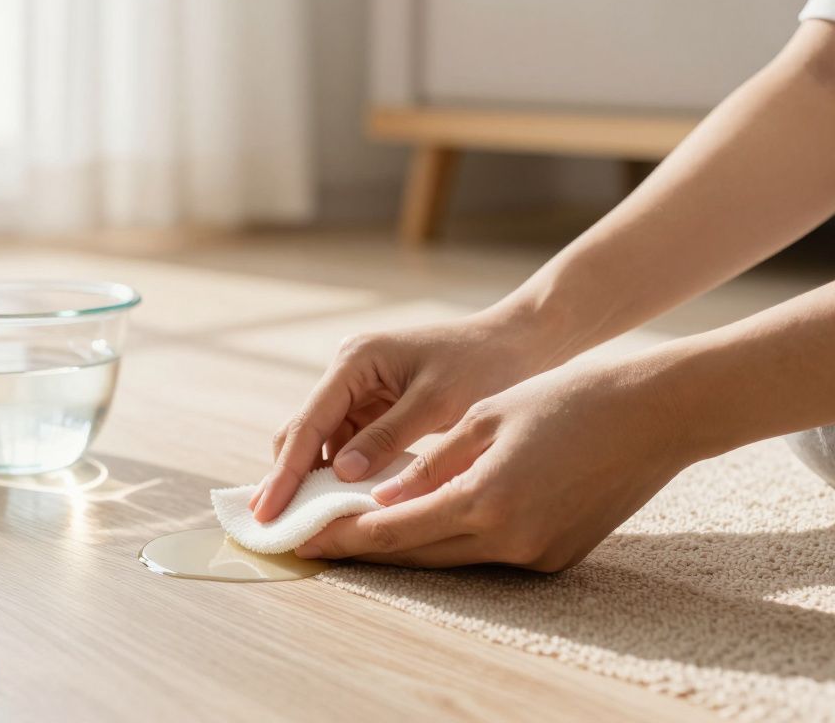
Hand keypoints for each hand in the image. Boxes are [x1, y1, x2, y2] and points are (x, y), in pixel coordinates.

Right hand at [250, 309, 557, 521]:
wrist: (520, 345)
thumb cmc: (485, 366)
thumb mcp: (438, 403)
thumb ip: (388, 438)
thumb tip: (342, 476)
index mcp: (356, 361)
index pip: (309, 422)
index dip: (285, 472)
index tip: (266, 512)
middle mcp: (348, 372)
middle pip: (303, 431)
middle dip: (287, 478)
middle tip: (272, 526)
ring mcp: (359, 389)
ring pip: (322, 442)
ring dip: (315, 480)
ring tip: (303, 524)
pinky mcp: (375, 407)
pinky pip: (347, 446)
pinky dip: (342, 476)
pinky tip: (340, 506)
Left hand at [294, 359, 692, 571]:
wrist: (656, 414)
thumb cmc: (568, 400)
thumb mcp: (487, 418)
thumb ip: (430, 464)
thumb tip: (382, 500)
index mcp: (486, 499)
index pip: (396, 529)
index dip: (344, 536)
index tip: (302, 538)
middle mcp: (510, 539)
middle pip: (418, 554)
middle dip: (365, 548)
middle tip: (316, 543)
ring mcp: (537, 553)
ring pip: (453, 558)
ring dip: (407, 546)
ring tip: (359, 533)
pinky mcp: (557, 556)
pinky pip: (489, 554)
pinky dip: (453, 539)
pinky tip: (425, 523)